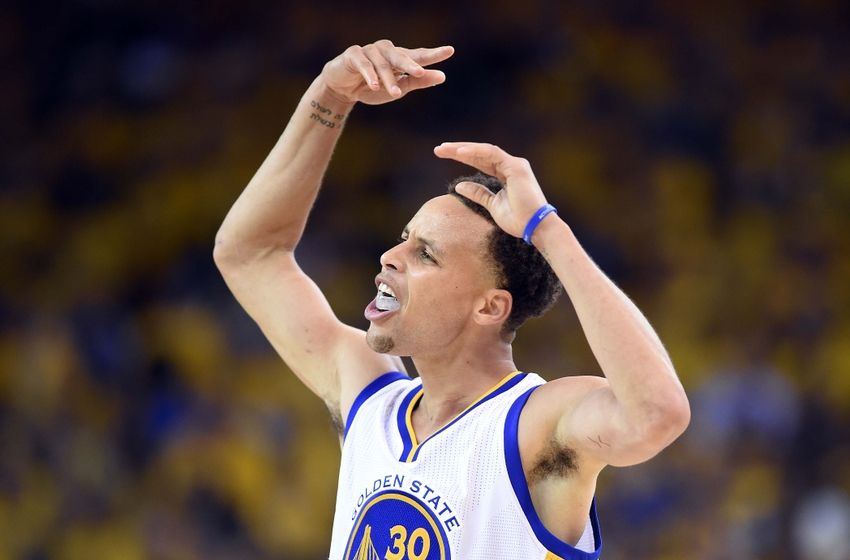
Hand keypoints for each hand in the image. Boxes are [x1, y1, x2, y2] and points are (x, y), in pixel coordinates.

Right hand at [321, 40, 453, 104]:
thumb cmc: (371, 87)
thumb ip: (418, 82)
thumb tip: (442, 76)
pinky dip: (369, 75)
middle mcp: (386, 51)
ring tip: (395, 93)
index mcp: (399, 58)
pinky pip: (364, 65)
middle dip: (411, 65)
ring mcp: (370, 51)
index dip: (434, 54)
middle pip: (402, 56)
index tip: (450, 50)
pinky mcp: (354, 54)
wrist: (342, 89)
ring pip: (383, 65)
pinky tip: (373, 85)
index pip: (419, 55)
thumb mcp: (398, 88)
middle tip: (421, 73)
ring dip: (388, 80)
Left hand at [434, 142, 549, 238]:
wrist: (535, 227)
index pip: (481, 161)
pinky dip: (475, 152)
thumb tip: (459, 186)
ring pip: (484, 151)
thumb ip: (478, 194)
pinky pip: (492, 154)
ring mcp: (514, 165)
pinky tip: (459, 152)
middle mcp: (511, 166)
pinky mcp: (516, 167)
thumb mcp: (492, 205)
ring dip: (463, 149)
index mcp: (506, 174)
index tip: (443, 156)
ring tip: (444, 149)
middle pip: (480, 154)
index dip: (463, 158)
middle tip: (438, 149)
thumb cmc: (518, 220)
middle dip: (458, 150)